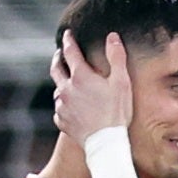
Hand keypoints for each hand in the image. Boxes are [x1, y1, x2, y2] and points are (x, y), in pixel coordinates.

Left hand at [50, 29, 134, 145]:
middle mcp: (66, 89)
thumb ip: (116, 57)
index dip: (68, 40)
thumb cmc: (116, 112)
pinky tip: (71, 108)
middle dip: (57, 58)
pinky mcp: (62, 121)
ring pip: (57, 90)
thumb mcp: (121, 82)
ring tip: (67, 84)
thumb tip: (112, 36)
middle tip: (59, 54)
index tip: (67, 34)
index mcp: (80, 76)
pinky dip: (64, 106)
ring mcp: (62, 106)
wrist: (106, 143)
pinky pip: (60, 110)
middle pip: (56, 68)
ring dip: (62, 84)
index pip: (70, 51)